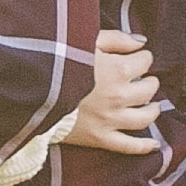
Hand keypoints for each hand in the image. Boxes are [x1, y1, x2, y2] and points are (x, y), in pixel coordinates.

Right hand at [63, 27, 165, 152]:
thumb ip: (116, 39)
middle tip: (143, 78)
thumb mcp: (86, 41)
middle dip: (148, 80)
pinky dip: (144, 147)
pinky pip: (129, 146)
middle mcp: (119, 96)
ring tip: (152, 105)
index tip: (136, 57)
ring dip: (153, 109)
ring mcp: (111, 119)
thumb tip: (140, 42)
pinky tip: (154, 145)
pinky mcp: (100, 138)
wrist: (32, 89)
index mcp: (117, 69)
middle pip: (148, 88)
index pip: (144, 61)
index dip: (142, 57)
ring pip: (145, 117)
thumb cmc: (58, 61)